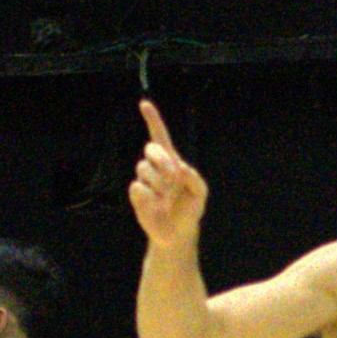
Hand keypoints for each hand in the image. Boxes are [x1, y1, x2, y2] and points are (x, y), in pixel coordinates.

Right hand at [130, 100, 209, 250]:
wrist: (178, 233)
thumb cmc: (189, 209)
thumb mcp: (200, 193)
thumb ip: (194, 178)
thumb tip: (180, 168)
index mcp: (171, 161)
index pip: (160, 136)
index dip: (153, 120)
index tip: (144, 104)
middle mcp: (155, 167)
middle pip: (150, 150)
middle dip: (162, 161)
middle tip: (174, 177)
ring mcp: (144, 180)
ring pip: (144, 170)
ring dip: (159, 185)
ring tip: (168, 200)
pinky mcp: (136, 194)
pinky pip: (138, 187)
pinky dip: (150, 197)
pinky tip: (157, 205)